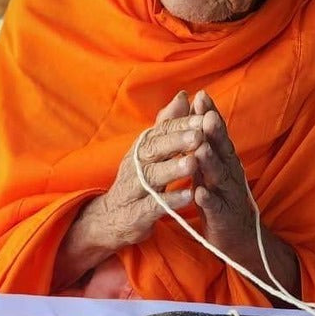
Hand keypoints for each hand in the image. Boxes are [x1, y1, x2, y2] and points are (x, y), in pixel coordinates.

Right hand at [92, 90, 201, 248]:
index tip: (203, 117)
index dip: (181, 124)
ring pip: (152, 176)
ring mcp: (134, 190)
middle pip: (154, 150)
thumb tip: (183, 96)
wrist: (111, 219)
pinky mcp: (136, 214)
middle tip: (199, 135)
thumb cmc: (138, 181)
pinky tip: (188, 196)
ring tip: (193, 162)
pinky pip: (153, 206)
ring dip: (173, 169)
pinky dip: (170, 200)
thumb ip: (167, 125)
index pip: (160, 131)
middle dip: (177, 142)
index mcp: (141, 149)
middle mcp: (135, 166)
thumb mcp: (150, 152)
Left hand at [189, 90, 254, 250]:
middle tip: (207, 115)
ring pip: (219, 176)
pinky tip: (199, 193)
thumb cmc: (218, 199)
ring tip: (201, 149)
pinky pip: (215, 207)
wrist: (236, 239)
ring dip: (210, 162)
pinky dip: (208, 200)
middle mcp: (230, 174)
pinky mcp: (223, 218)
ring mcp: (228, 195)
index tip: (201, 96)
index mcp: (224, 160)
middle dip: (215, 133)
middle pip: (222, 150)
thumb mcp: (208, 169)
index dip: (210, 115)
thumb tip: (197, 112)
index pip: (217, 134)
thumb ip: (203, 143)